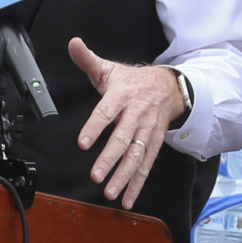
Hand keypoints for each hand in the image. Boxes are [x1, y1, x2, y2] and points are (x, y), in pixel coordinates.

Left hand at [70, 38, 186, 209]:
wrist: (168, 87)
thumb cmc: (132, 81)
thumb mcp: (109, 68)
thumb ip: (88, 60)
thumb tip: (73, 43)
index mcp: (122, 96)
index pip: (106, 113)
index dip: (95, 127)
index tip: (82, 143)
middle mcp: (136, 115)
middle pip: (122, 139)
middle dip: (109, 159)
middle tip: (95, 175)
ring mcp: (147, 132)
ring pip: (136, 156)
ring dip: (123, 177)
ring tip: (110, 192)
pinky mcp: (154, 144)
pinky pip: (146, 166)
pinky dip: (137, 184)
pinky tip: (127, 199)